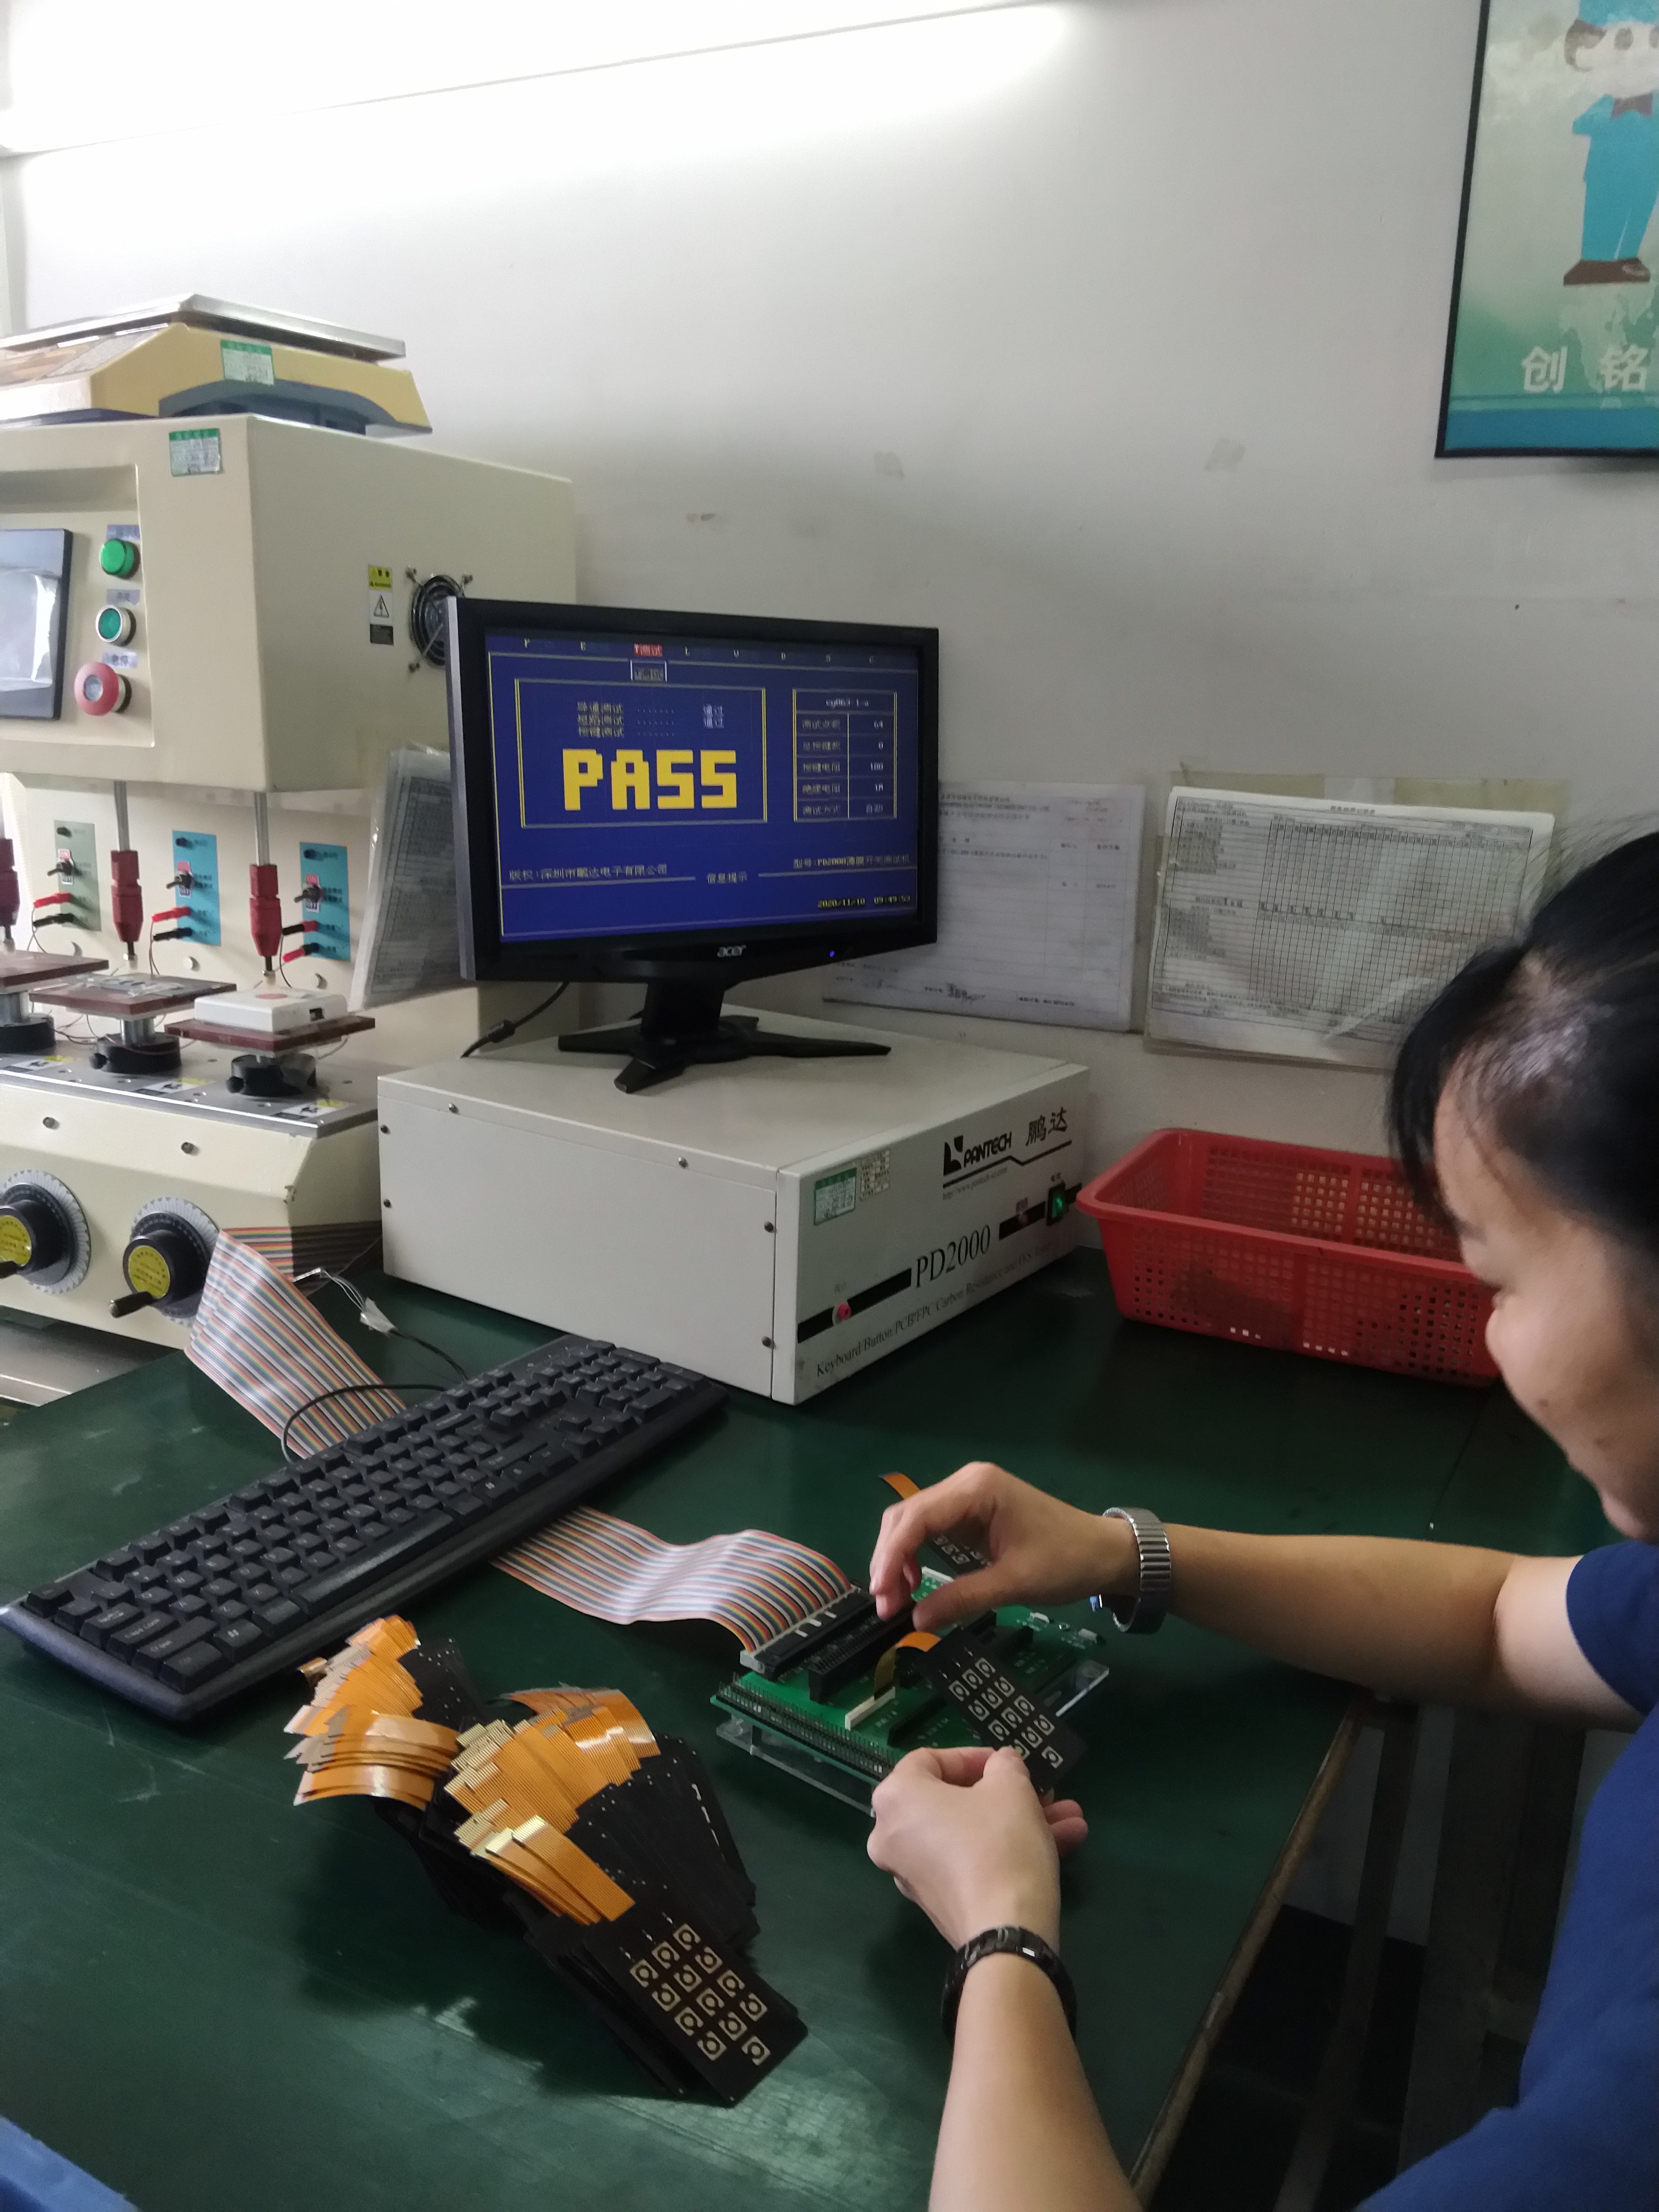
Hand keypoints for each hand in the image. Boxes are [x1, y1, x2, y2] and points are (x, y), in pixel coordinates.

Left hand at [868, 1744, 1085, 1948]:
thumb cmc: (999, 1843)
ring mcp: (914, 1875)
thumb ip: (1003, 1765)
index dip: (974, 1757)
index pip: (931, 1760)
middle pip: (957, 1801)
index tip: (1008, 1763)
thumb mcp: (1011, 1786)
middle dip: (1010, 1795)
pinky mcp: (940, 1904)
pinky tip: (1062, 1845)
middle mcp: (893, 1836)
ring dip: (1022, 1822)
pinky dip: (1008, 1851)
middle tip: (1044, 1792)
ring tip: (1071, 1819)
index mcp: (896, 1799)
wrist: (1005, 1934)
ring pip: (972, 1834)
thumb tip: (1000, 1767)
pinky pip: (973, 1862)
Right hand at [869, 1460, 1136, 1630]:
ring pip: (913, 1522)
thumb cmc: (1066, 1561)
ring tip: (896, 1601)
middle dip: (890, 1560)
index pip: (917, 1517)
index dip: (892, 1555)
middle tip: (885, 1606)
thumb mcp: (1015, 1583)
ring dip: (899, 1559)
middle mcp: (966, 1483)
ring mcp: (968, 1495)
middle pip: (907, 1516)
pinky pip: (931, 1530)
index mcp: (976, 1488)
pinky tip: (915, 1584)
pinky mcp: (971, 1513)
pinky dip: (915, 1556)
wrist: (1105, 1552)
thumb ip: (963, 1598)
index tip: (881, 1594)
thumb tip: (916, 1622)